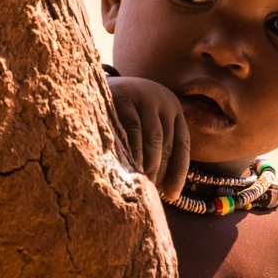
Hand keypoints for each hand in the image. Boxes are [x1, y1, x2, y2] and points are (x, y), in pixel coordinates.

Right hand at [106, 75, 189, 199]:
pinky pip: (133, 130)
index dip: (179, 172)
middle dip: (161, 171)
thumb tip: (164, 190)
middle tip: (152, 193)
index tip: (173, 196)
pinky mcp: (124, 98)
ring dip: (149, 164)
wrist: (95, 81)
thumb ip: (156, 146)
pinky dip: (133, 151)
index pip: (182, 144)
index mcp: (174, 109)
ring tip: (142, 184)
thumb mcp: (146, 122)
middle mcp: (164, 101)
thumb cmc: (124, 112)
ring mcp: (145, 97)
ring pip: (154, 138)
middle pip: (167, 143)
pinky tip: (130, 167)